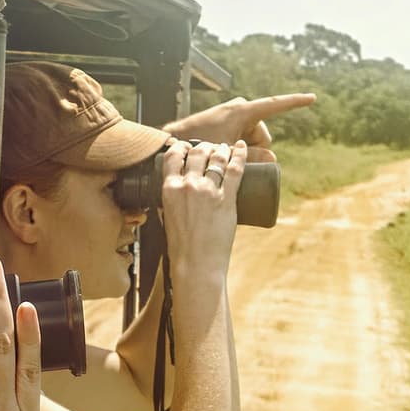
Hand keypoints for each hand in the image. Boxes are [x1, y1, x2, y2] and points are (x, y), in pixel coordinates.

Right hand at [152, 137, 241, 296]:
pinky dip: (240, 154)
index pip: (173, 155)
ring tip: (225, 148)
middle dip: (205, 146)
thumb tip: (178, 193)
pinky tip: (242, 147)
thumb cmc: (181, 246)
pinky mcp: (227, 199)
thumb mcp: (167, 216)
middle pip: (197, 152)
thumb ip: (171, 200)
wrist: (195, 264)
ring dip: (222, 148)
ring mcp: (208, 191)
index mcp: (169, 188)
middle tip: (211, 149)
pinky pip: (236, 169)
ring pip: (216, 158)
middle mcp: (188, 185)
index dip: (182, 146)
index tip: (188, 147)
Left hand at [169, 94, 308, 155]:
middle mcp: (239, 108)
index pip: (275, 105)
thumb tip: (273, 158)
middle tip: (235, 159)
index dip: (295, 102)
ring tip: (224, 156)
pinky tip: (228, 153)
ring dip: (245, 150)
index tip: (312, 98)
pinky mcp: (227, 121)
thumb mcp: (228, 154)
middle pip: (262, 134)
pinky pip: (243, 136)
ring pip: (253, 138)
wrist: (171, 141)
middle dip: (255, 149)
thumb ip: (253, 157)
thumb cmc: (196, 145)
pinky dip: (239, 146)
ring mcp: (233, 114)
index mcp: (241, 111)